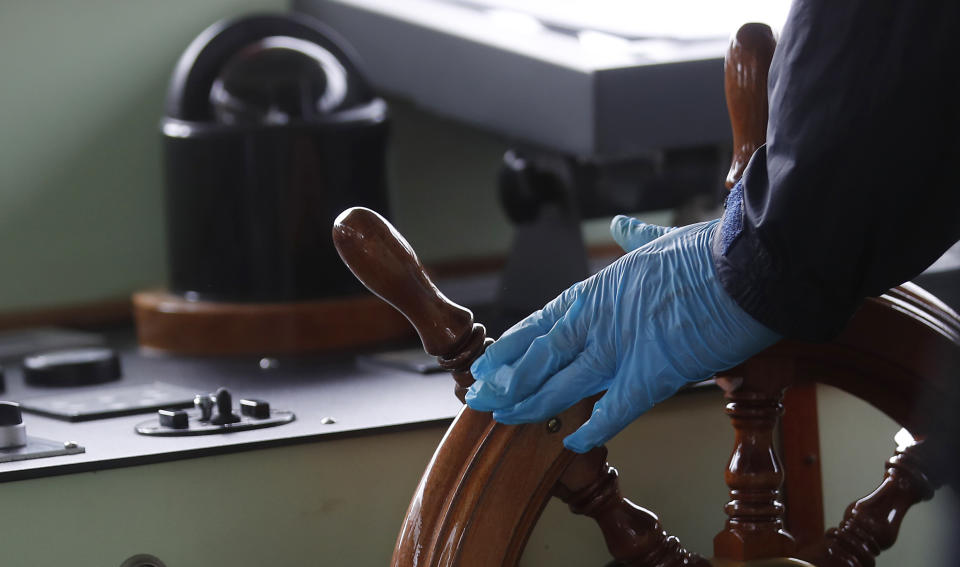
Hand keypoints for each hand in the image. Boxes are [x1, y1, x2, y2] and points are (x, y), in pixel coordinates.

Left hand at [465, 215, 779, 452]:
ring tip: (502, 418)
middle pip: (539, 358)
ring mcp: (621, 349)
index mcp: (597, 292)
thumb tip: (623, 225)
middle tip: (479, 399)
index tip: (487, 366)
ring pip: (561, 385)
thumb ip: (636, 237)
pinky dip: (592, 428)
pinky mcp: (653, 375)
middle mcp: (599, 321)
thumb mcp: (660, 238)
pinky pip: (614, 410)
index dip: (510, 350)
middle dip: (507, 382)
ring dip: (530, 404)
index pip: (540, 326)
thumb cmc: (708, 250)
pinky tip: (568, 442)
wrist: (748, 264)